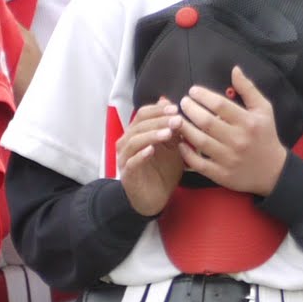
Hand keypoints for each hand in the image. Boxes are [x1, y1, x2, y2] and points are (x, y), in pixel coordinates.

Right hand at [117, 100, 183, 215]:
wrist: (157, 198)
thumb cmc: (163, 170)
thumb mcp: (173, 147)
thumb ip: (171, 128)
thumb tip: (168, 103)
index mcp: (137, 133)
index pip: (143, 114)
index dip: (158, 110)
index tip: (176, 108)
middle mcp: (127, 143)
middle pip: (139, 125)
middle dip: (159, 120)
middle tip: (177, 120)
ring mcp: (125, 159)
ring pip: (134, 141)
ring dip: (152, 135)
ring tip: (168, 133)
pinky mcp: (127, 175)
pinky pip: (131, 162)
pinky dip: (141, 155)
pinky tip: (151, 150)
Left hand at [177, 66, 287, 195]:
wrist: (272, 171)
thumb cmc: (266, 136)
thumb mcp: (264, 110)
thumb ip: (248, 89)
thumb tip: (234, 69)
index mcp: (248, 122)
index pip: (220, 105)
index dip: (203, 96)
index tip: (193, 91)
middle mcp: (238, 140)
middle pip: (206, 122)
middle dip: (190, 109)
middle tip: (182, 102)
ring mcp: (229, 158)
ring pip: (199, 141)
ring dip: (184, 128)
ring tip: (177, 119)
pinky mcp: (221, 174)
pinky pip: (198, 163)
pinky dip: (186, 153)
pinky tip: (181, 142)